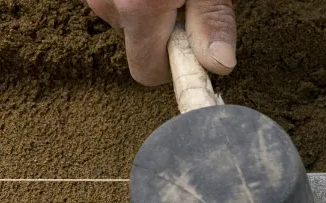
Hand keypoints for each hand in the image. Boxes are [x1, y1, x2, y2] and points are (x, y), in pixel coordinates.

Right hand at [82, 0, 235, 85]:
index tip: (191, 45)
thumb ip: (213, 21)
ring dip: (141, 9)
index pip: (147, 72)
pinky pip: (110, 1)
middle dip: (160, 31)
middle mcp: (105, 2)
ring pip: (121, 20)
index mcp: (138, 9)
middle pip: (135, 44)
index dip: (172, 64)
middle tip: (182, 1)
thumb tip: (220, 65)